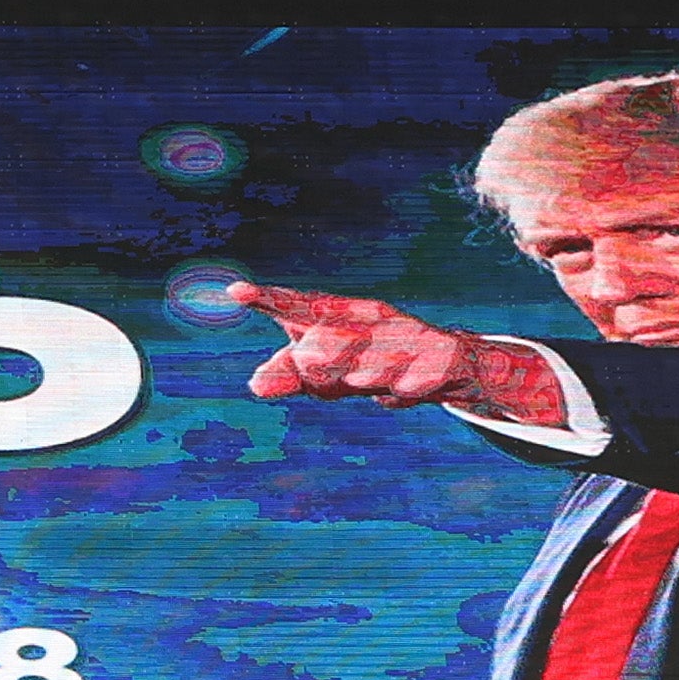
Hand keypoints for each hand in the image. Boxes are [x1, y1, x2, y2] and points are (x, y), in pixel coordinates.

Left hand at [229, 283, 515, 411]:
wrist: (442, 364)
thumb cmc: (372, 360)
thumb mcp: (328, 370)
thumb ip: (293, 375)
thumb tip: (255, 384)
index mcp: (339, 316)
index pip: (297, 307)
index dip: (268, 300)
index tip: (236, 292)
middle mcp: (369, 320)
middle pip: (332, 337)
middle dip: (321, 352)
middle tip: (307, 357)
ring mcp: (405, 337)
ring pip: (373, 363)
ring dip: (364, 372)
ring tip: (360, 377)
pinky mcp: (436, 358)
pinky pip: (415, 377)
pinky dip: (407, 384)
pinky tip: (404, 387)